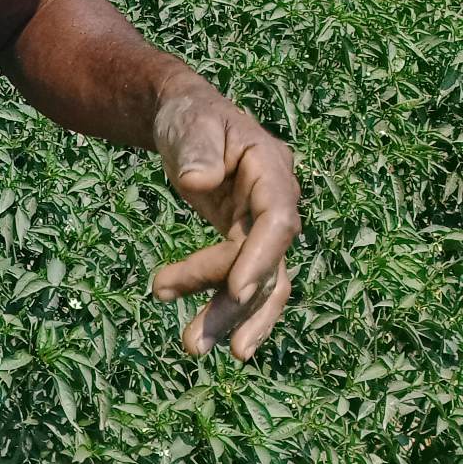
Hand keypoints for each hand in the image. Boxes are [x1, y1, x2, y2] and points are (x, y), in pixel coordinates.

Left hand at [149, 75, 301, 360]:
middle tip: (196, 342)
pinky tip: (199, 332)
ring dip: (227, 317)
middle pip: (266, 263)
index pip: (276, 221)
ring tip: (191, 347)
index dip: (260, 257)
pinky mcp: (244, 242)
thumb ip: (196, 148)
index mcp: (272, 170)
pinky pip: (240, 282)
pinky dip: (222, 306)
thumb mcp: (191, 123)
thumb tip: (199, 182)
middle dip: (234, 305)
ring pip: (257, 283)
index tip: (236, 291)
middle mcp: (277, 205)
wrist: (186, 117)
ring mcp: (263, 228)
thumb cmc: (191, 116)